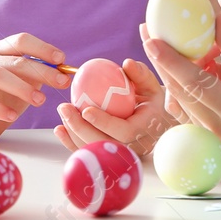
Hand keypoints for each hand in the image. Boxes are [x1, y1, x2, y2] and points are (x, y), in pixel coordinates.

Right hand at [0, 34, 69, 145]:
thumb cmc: (5, 97)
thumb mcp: (25, 82)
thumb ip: (41, 73)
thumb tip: (65, 71)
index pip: (21, 41)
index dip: (42, 48)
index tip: (62, 59)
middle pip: (14, 60)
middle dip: (42, 70)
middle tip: (62, 83)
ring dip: (23, 87)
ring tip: (41, 100)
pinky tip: (13, 115)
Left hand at [53, 57, 177, 158]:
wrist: (159, 123)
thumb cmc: (155, 101)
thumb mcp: (153, 86)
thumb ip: (141, 74)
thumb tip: (127, 63)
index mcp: (144, 131)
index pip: (123, 132)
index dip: (104, 123)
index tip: (86, 110)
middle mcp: (132, 148)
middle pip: (103, 144)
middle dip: (80, 128)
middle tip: (65, 108)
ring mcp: (119, 154)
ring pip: (93, 150)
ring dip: (73, 133)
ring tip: (63, 111)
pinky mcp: (109, 155)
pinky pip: (88, 151)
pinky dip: (71, 142)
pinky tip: (61, 128)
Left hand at [143, 9, 220, 143]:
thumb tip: (216, 18)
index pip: (193, 83)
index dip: (170, 59)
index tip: (152, 37)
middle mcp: (217, 126)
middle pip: (179, 88)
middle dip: (160, 58)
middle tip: (146, 28)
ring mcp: (212, 129)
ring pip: (180, 93)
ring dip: (169, 65)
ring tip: (158, 35)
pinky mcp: (211, 124)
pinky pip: (189, 96)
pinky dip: (184, 74)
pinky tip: (184, 52)